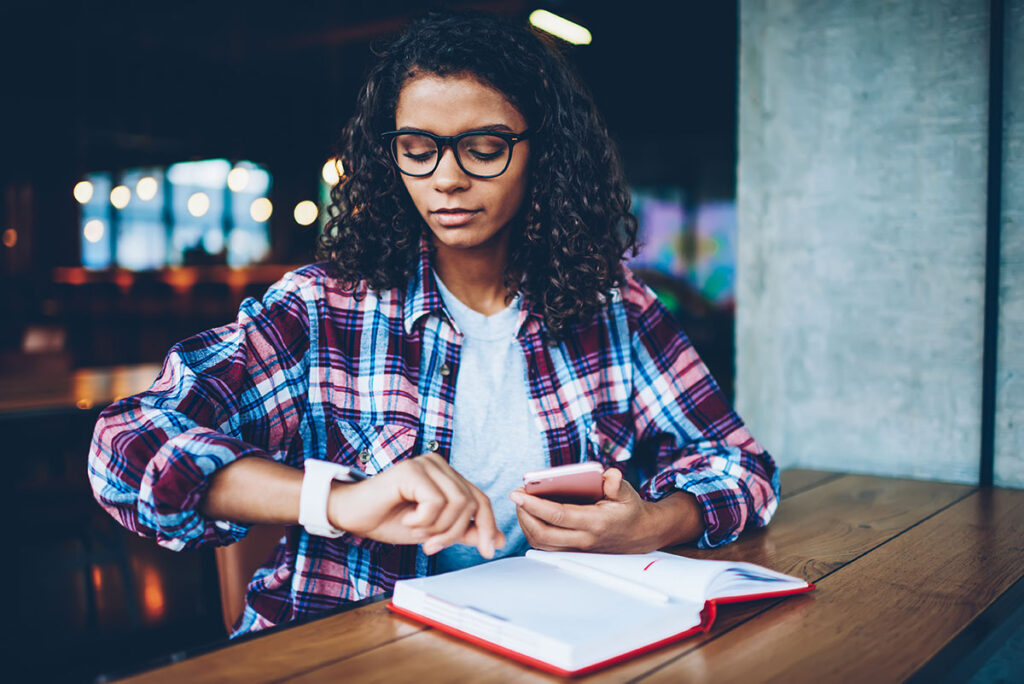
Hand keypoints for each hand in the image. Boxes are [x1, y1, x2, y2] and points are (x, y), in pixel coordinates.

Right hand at [328, 452, 504, 557]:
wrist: (352, 515)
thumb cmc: (389, 519)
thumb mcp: (434, 531)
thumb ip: (464, 532)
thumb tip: (497, 540)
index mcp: (447, 476)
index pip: (481, 499)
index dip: (487, 526)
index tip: (487, 551)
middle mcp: (439, 465)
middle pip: (472, 503)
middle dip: (455, 532)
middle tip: (431, 546)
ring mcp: (426, 464)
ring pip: (458, 503)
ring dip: (439, 528)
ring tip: (418, 533)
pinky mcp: (412, 470)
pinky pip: (435, 502)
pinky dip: (423, 520)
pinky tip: (406, 519)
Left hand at [510, 467, 702, 552]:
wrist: (640, 534)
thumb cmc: (629, 509)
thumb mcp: (627, 492)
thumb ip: (616, 484)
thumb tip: (608, 475)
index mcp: (595, 523)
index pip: (558, 516)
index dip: (535, 505)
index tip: (517, 493)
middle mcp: (584, 540)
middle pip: (543, 533)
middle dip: (524, 514)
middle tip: (517, 496)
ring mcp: (577, 549)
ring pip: (541, 542)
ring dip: (526, 523)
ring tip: (521, 504)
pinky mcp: (572, 552)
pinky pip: (545, 545)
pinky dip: (533, 531)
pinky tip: (530, 515)